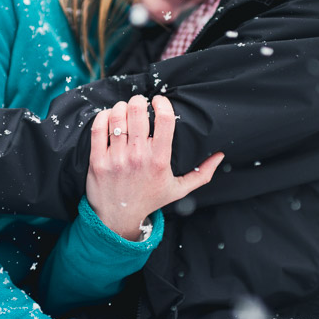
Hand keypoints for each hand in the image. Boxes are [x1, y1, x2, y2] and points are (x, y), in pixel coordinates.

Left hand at [86, 94, 223, 239]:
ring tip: (125, 109)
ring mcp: (116, 159)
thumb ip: (202, 174)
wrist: (118, 218)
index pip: (165, 120)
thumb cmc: (150, 200)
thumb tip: (220, 155)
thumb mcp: (179, 190)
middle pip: (138, 111)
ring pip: (117, 116)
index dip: (162, 103)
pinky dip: (104, 116)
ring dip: (122, 107)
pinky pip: (99, 128)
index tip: (159, 101)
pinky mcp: (98, 161)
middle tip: (140, 103)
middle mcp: (138, 157)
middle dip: (139, 101)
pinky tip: (110, 116)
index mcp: (160, 160)